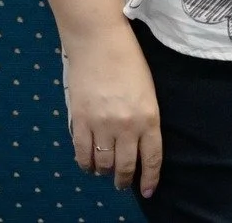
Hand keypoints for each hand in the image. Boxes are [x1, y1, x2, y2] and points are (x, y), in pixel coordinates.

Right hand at [64, 24, 161, 196]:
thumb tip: (139, 142)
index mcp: (149, 116)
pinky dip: (85, 163)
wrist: (99, 42)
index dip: (150, 177)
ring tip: (106, 173)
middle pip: (125, 165)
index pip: (152, 156)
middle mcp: (126, 125)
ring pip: (103, 163)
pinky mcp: (79, 121)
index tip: (149, 190)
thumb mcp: (148, 91)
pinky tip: (89, 165)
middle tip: (124, 185)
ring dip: (105, 172)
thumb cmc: (129, 61)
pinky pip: (81, 153)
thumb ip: (145, 118)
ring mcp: (101, 124)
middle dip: (125, 180)